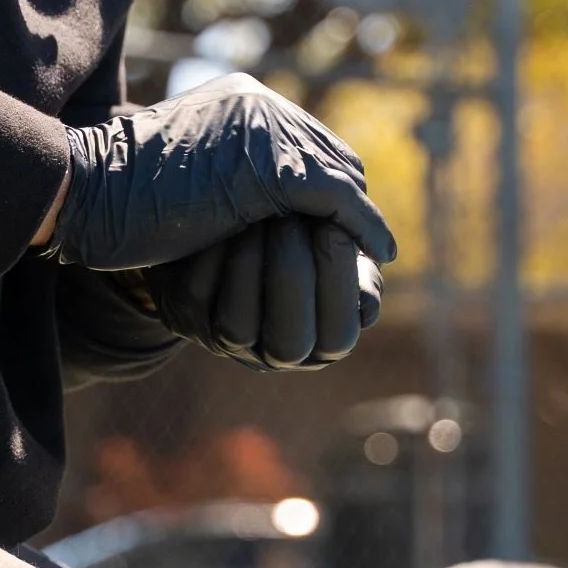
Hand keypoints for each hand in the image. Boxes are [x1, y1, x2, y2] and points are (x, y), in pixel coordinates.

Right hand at [51, 72, 395, 280]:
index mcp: (242, 98)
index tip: (335, 221)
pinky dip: (362, 229)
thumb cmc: (120, 191)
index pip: (308, 138)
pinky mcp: (272, 171)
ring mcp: (268, 133)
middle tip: (363, 239)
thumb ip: (228, 164)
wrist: (87, 189)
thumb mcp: (186, 165)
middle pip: (331, 153)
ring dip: (359, 219)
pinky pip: (338, 202)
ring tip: (372, 253)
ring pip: (341, 176)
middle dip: (349, 198)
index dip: (328, 180)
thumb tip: (256, 198)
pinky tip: (374, 255)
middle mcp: (261, 105)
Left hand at [143, 218, 381, 369]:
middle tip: (289, 218)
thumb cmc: (296, 237)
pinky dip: (214, 254)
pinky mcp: (187, 316)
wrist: (230, 225)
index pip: (338, 337)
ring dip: (250, 262)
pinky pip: (200, 296)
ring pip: (239, 326)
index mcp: (322, 338)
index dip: (337, 284)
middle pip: (290, 344)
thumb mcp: (332, 245)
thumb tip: (381, 256)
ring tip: (257, 213)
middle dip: (292, 275)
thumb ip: (358, 253)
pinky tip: (224, 216)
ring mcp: (226, 341)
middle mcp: (274, 354)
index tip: (333, 226)